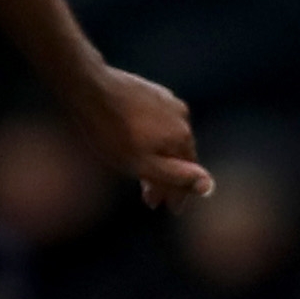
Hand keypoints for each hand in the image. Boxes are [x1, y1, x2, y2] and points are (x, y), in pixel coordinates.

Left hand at [72, 64, 211, 209]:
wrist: (90, 89)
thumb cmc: (112, 132)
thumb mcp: (142, 164)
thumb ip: (176, 177)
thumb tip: (209, 186)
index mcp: (182, 137)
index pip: (189, 173)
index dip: (180, 194)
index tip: (172, 209)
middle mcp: (182, 117)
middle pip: (179, 155)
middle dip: (167, 179)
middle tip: (151, 199)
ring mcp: (167, 101)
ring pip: (168, 139)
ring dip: (159, 159)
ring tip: (143, 174)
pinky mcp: (152, 92)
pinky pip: (159, 123)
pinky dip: (152, 140)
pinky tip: (140, 145)